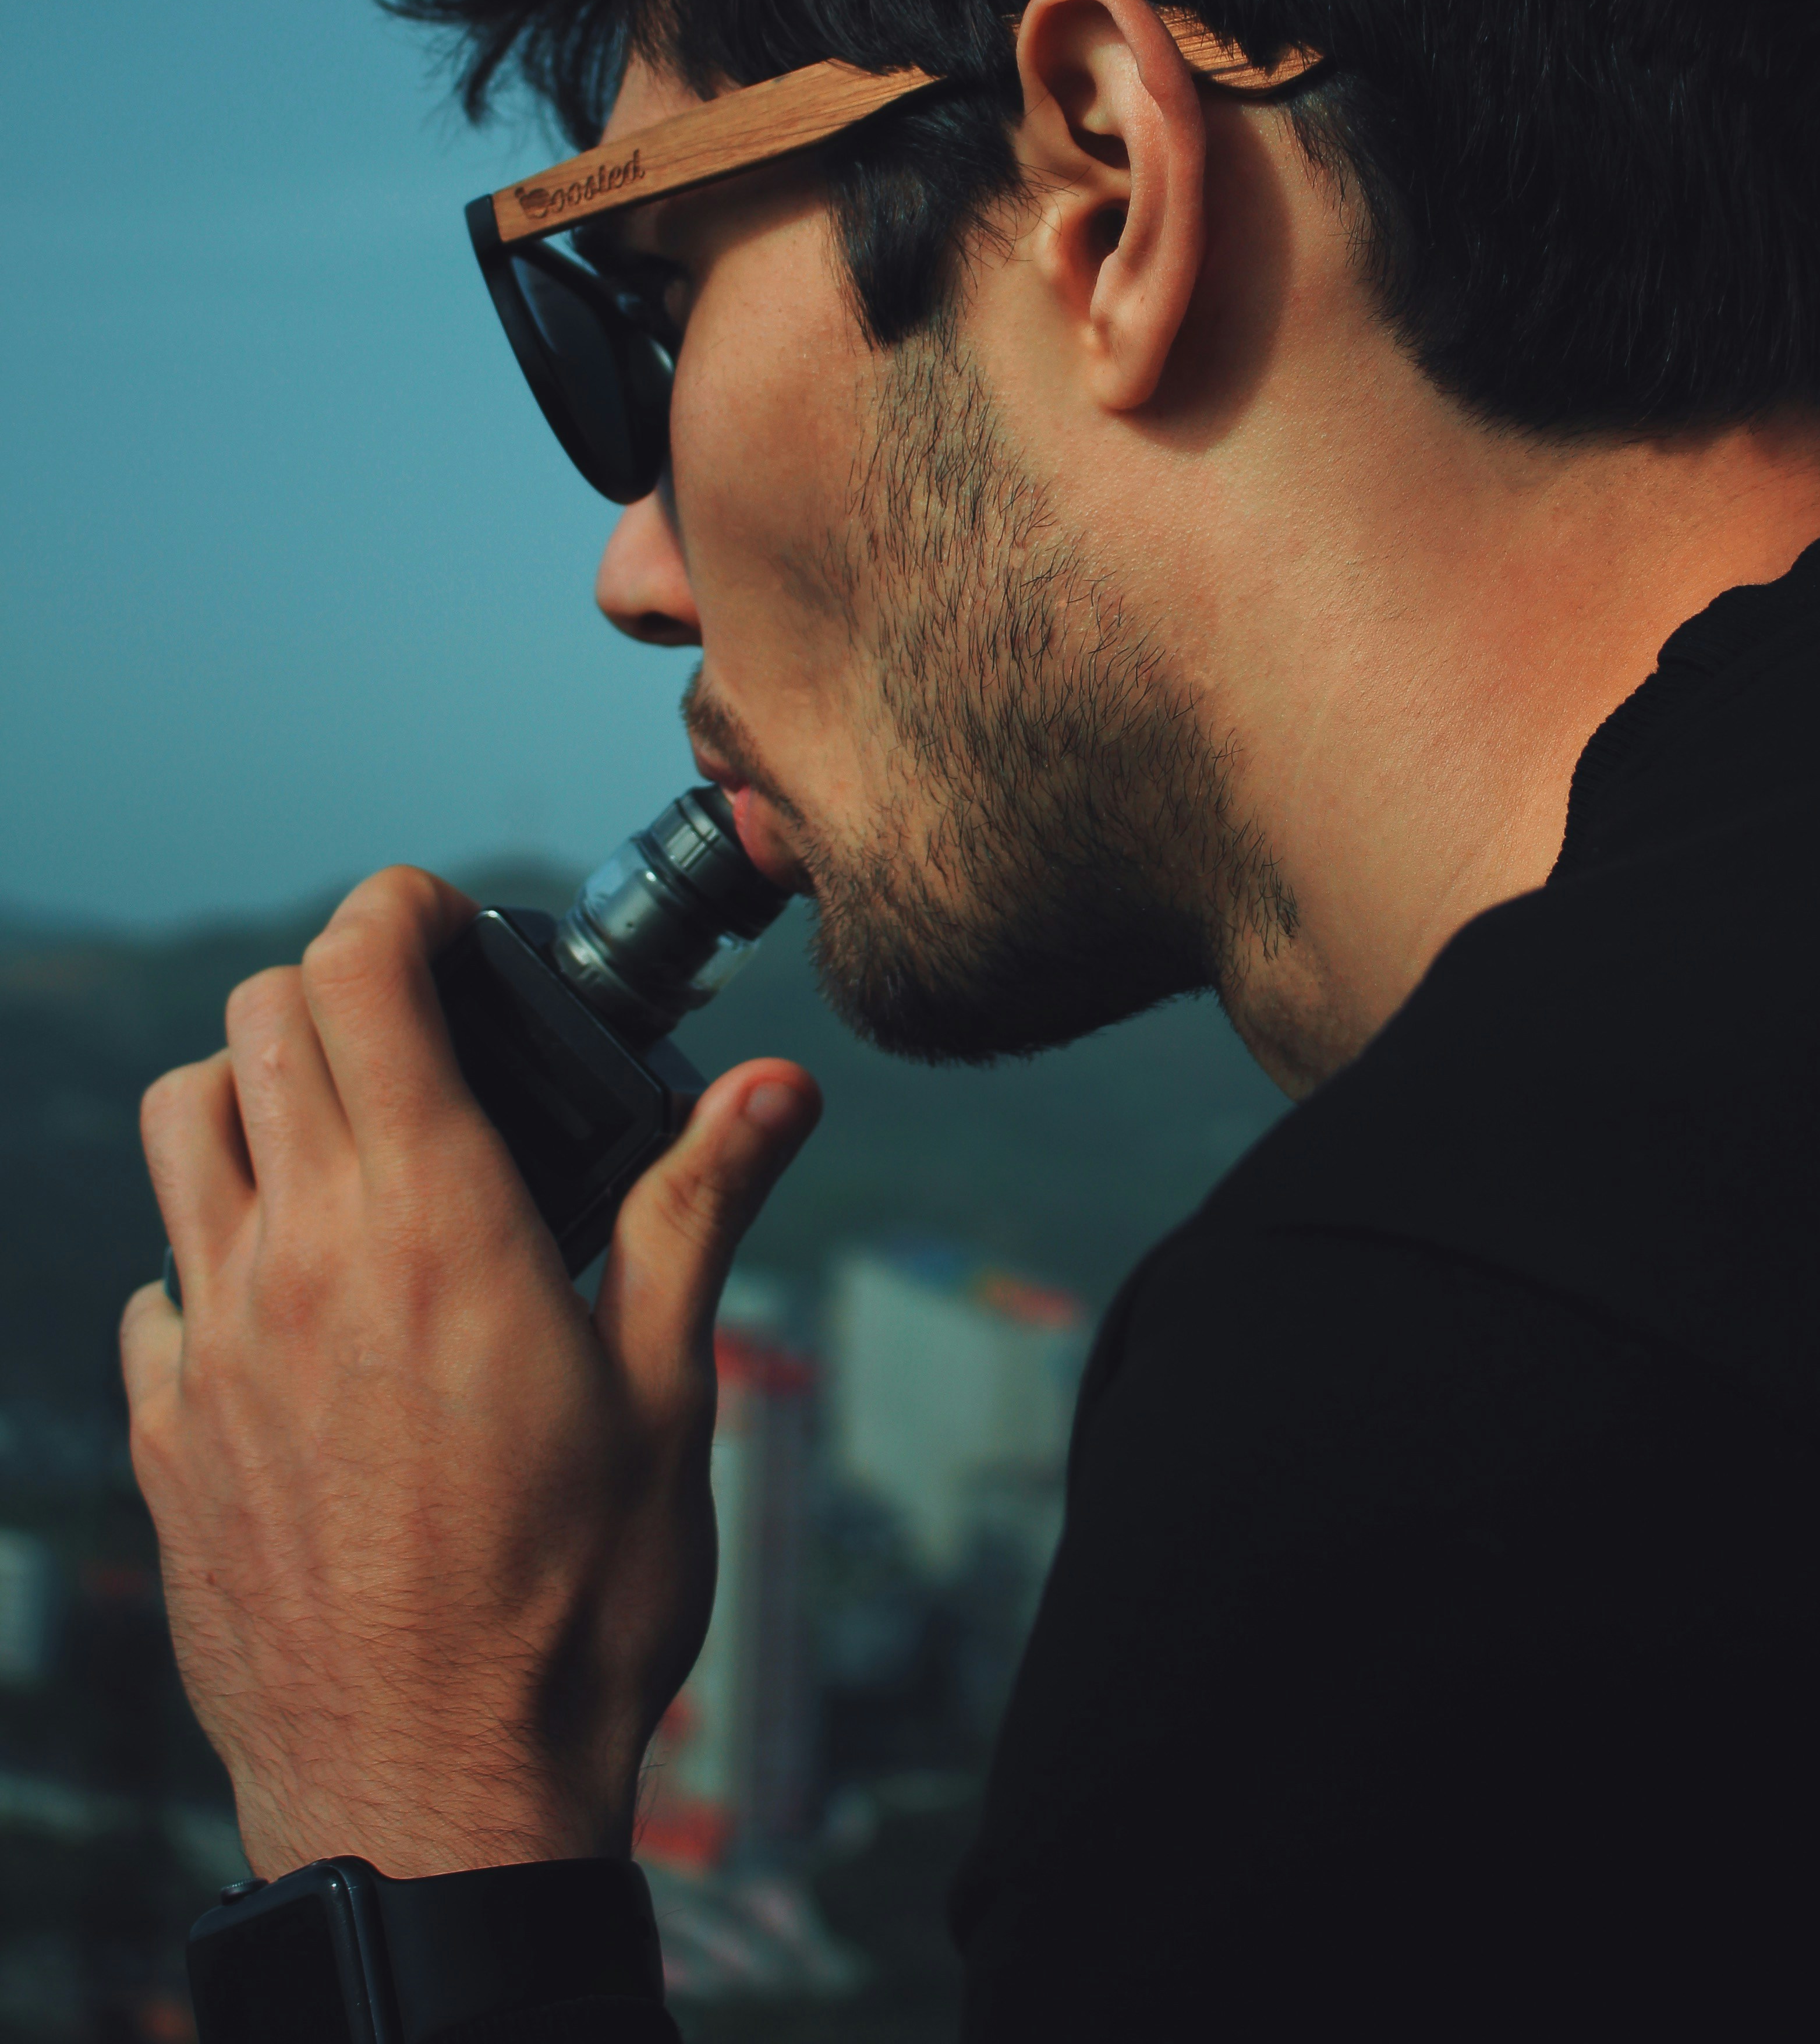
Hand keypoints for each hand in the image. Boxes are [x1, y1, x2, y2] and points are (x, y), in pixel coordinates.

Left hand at [120, 865, 818, 1880]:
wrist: (435, 1799)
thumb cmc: (572, 1607)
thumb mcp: (671, 1395)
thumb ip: (701, 1211)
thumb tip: (776, 1087)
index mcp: (434, 1224)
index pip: (361, 974)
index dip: (398, 909)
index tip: (446, 920)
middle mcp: (300, 1258)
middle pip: (260, 1019)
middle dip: (337, 985)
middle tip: (422, 1032)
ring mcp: (214, 1345)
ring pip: (181, 1125)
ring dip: (254, 1093)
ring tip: (345, 1144)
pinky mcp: (169, 1434)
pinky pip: (155, 1282)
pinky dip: (211, 1251)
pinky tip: (295, 1314)